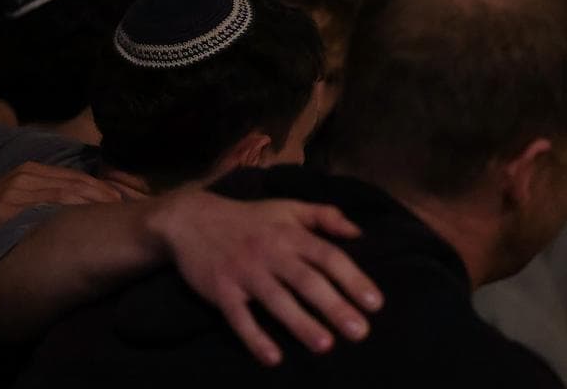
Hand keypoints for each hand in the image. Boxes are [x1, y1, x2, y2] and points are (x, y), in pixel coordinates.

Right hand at [0, 162, 131, 259]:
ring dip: (94, 207)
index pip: (80, 179)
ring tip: (117, 219)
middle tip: (132, 214)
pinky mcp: (3, 209)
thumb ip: (50, 199)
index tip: (129, 204)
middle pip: (78, 185)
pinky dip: (66, 216)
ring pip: (65, 196)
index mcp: (32, 171)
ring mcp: (13, 191)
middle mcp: (25, 176)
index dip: (106, 191)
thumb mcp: (22, 203)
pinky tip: (84, 225)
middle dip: (107, 199)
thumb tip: (90, 211)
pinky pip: (42, 211)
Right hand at [148, 192, 383, 366]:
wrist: (191, 220)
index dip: (352, 279)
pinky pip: (239, 317)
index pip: (327, 256)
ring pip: (276, 300)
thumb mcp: (287, 208)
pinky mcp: (221, 290)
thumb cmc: (249, 219)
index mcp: (289, 233)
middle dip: (334, 306)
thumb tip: (359, 232)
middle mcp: (269, 252)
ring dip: (301, 323)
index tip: (375, 303)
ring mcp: (244, 272)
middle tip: (360, 332)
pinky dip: (255, 337)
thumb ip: (325, 216)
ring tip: (325, 346)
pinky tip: (273, 358)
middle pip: (306, 281)